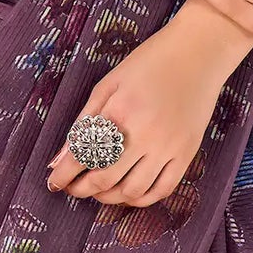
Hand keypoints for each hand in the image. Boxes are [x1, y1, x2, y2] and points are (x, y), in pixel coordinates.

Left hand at [46, 9, 241, 207]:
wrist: (198, 53)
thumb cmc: (148, 64)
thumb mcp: (108, 85)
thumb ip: (84, 122)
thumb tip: (60, 158)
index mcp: (119, 112)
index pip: (83, 156)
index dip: (63, 174)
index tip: (54, 182)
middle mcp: (144, 134)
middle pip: (105, 179)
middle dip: (82, 189)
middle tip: (72, 188)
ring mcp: (168, 146)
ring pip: (132, 191)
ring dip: (109, 198)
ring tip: (99, 191)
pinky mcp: (187, 153)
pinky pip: (162, 190)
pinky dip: (141, 199)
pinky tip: (128, 193)